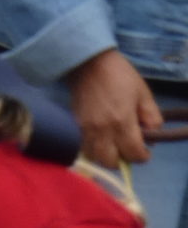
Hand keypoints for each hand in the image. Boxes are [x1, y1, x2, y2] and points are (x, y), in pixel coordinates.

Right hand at [66, 47, 163, 168]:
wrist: (89, 66)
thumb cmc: (120, 76)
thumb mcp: (143, 93)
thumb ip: (151, 116)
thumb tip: (152, 134)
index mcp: (122, 121)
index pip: (133, 153)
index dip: (142, 156)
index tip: (144, 152)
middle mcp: (103, 131)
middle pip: (110, 162)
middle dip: (122, 161)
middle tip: (128, 151)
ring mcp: (87, 132)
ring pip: (95, 159)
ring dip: (106, 157)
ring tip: (114, 148)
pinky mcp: (76, 129)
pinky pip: (85, 150)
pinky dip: (94, 151)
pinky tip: (101, 142)